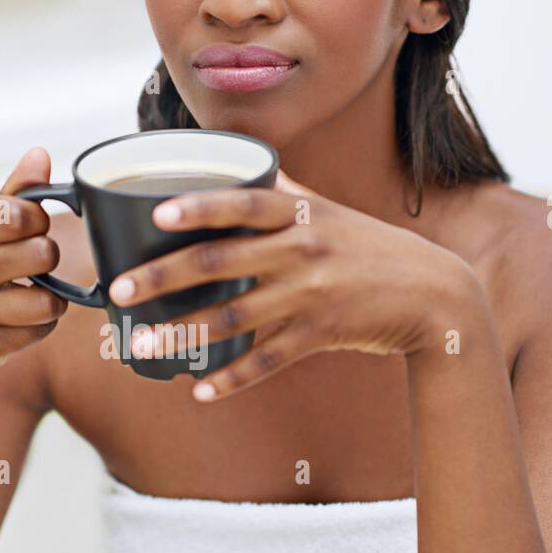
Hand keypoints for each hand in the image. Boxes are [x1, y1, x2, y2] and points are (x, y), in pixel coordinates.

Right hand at [0, 148, 67, 384]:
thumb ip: (12, 196)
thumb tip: (41, 154)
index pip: (21, 213)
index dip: (39, 223)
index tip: (27, 233)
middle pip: (43, 252)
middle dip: (47, 262)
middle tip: (28, 270)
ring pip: (48, 298)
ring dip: (49, 301)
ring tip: (24, 299)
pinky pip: (42, 329)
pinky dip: (39, 328)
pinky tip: (13, 324)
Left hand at [107, 170, 483, 400]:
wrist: (433, 295)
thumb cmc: (370, 248)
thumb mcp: (329, 211)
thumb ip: (282, 191)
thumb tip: (240, 162)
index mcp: (299, 213)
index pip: (242, 202)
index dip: (199, 207)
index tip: (156, 214)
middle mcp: (301, 250)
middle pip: (220, 262)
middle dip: (162, 277)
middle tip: (119, 289)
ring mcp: (310, 295)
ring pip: (233, 317)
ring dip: (182, 334)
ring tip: (141, 345)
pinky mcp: (319, 335)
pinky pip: (266, 361)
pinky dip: (232, 379)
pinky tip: (200, 390)